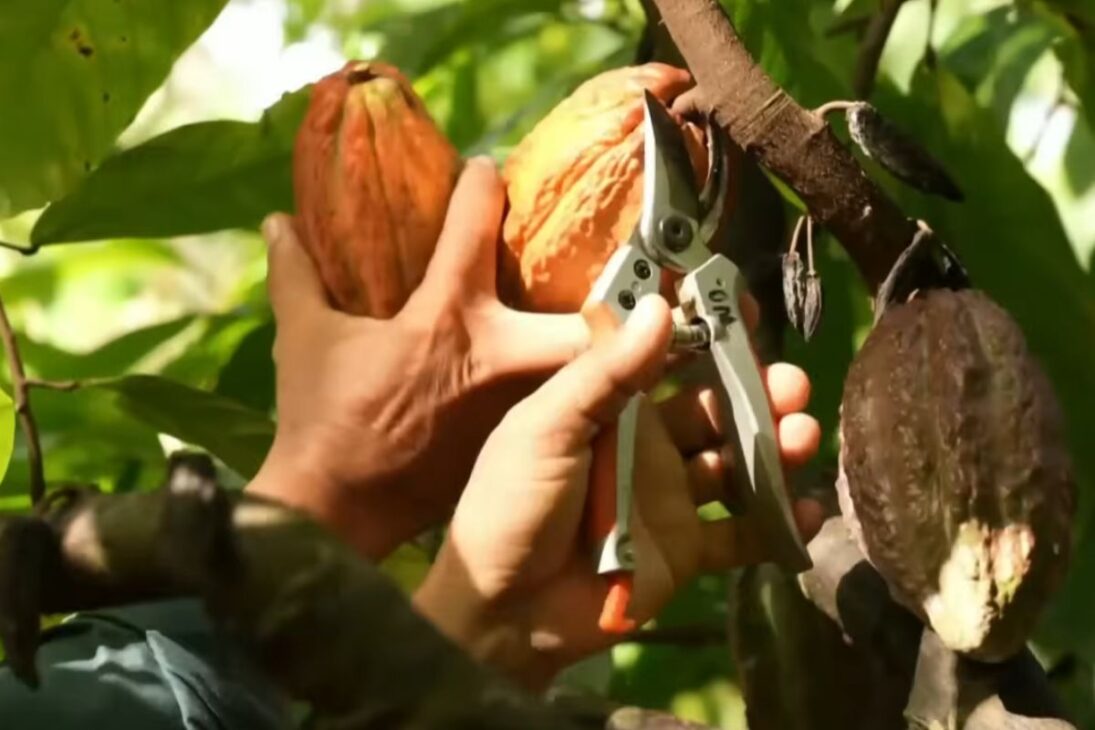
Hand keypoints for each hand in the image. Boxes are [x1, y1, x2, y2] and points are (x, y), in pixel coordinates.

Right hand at [248, 158, 588, 560]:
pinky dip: (576, 395)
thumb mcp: (303, 336)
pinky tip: (576, 384)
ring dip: (599, 349)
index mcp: (445, 317)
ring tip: (607, 324)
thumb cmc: (322, 417)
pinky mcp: (515, 445)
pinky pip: (567, 414)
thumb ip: (296, 273)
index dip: (483, 188)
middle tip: (607, 273)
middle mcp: (496, 357)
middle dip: (606, 296)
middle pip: (583, 319)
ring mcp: (515, 406)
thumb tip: (278, 222)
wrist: (337, 508)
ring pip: (589, 373)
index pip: (474, 229)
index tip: (490, 170)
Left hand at [412, 296, 822, 690]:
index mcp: (608, 407)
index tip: (743, 310)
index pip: (664, 356)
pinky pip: (742, 533)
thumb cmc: (512, 505)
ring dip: (774, 449)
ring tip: (801, 438)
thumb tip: (659, 305)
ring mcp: (670, 500)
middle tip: (790, 385)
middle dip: (757, 392)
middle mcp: (647, 446)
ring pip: (737, 465)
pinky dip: (779, 523)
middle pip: (716, 409)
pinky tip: (808, 509)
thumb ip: (604, 373)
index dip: (705, 332)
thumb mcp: (546, 428)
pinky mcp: (685, 552)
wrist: (503, 612)